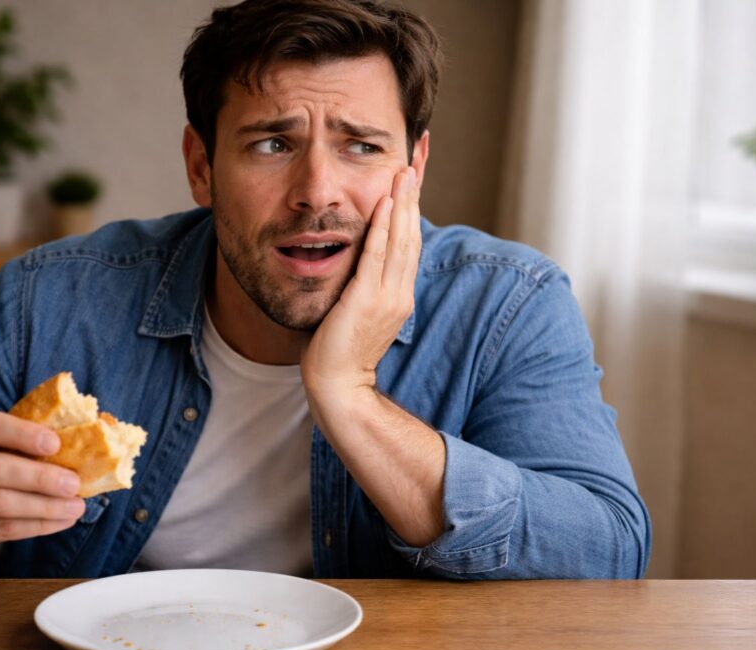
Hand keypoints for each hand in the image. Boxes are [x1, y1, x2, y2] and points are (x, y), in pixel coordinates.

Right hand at [0, 412, 84, 568]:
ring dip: (45, 506)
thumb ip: (13, 446)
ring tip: (75, 506)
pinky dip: (37, 525)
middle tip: (73, 483)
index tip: (55, 443)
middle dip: (40, 476)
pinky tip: (60, 521)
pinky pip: (2, 529)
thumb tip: (74, 447)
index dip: (21, 433)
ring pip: (0, 503)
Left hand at [301, 166, 420, 401]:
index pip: (411, 240)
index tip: (415, 173)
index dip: (414, 205)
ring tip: (406, 168)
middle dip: (415, 193)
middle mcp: (400, 292)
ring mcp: (387, 297)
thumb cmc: (339, 351)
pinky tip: (385, 202)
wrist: (337, 386)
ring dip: (404, 201)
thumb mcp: (358, 311)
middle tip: (418, 156)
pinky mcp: (367, 301)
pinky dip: (383, 227)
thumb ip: (363, 285)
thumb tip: (357, 260)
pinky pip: (377, 256)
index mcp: (399, 294)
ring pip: (401, 240)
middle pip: (413, 232)